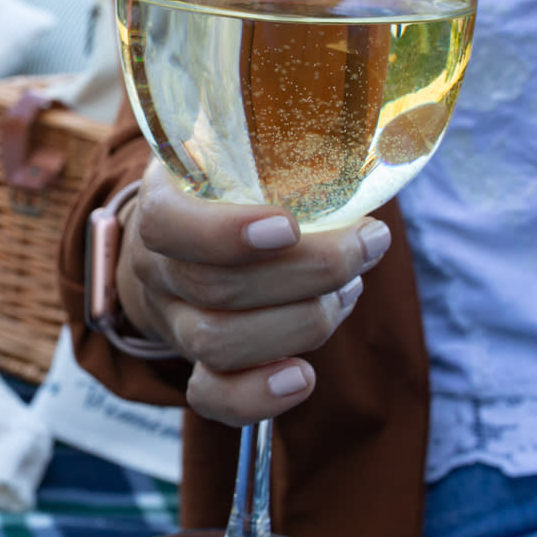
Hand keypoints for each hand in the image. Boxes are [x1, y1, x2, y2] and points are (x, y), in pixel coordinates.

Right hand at [116, 159, 390, 426]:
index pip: (168, 225)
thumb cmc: (229, 190)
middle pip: (213, 289)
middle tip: (366, 245)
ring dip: (302, 320)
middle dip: (308, 272)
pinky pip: (211, 398)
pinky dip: (257, 397)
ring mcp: (174, 320)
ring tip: (348, 290)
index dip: (225, 234)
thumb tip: (380, 138)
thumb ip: (275, 141)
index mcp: (162, 203)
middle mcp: (157, 267)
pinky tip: (301, 377)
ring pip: (218, 342)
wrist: (182, 247)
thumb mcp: (236, 151)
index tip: (289, 226)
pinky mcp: (198, 365)